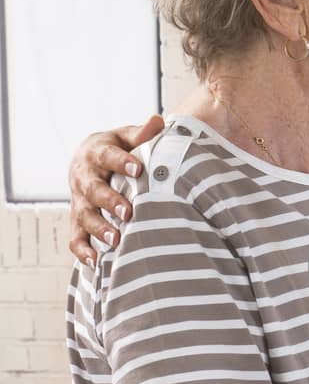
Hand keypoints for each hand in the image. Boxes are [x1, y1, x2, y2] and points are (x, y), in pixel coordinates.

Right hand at [68, 115, 164, 267]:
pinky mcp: (77, 219)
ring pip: (83, 215)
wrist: (90, 159)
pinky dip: (82, 250)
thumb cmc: (118, 148)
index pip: (107, 155)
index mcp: (96, 152)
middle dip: (109, 201)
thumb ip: (142, 133)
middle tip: (128, 212)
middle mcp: (83, 176)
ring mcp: (79, 199)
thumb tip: (157, 121)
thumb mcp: (127, 137)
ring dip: (98, 228)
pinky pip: (75, 237)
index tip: (137, 168)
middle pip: (93, 189)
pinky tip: (95, 262)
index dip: (120, 162)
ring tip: (116, 240)